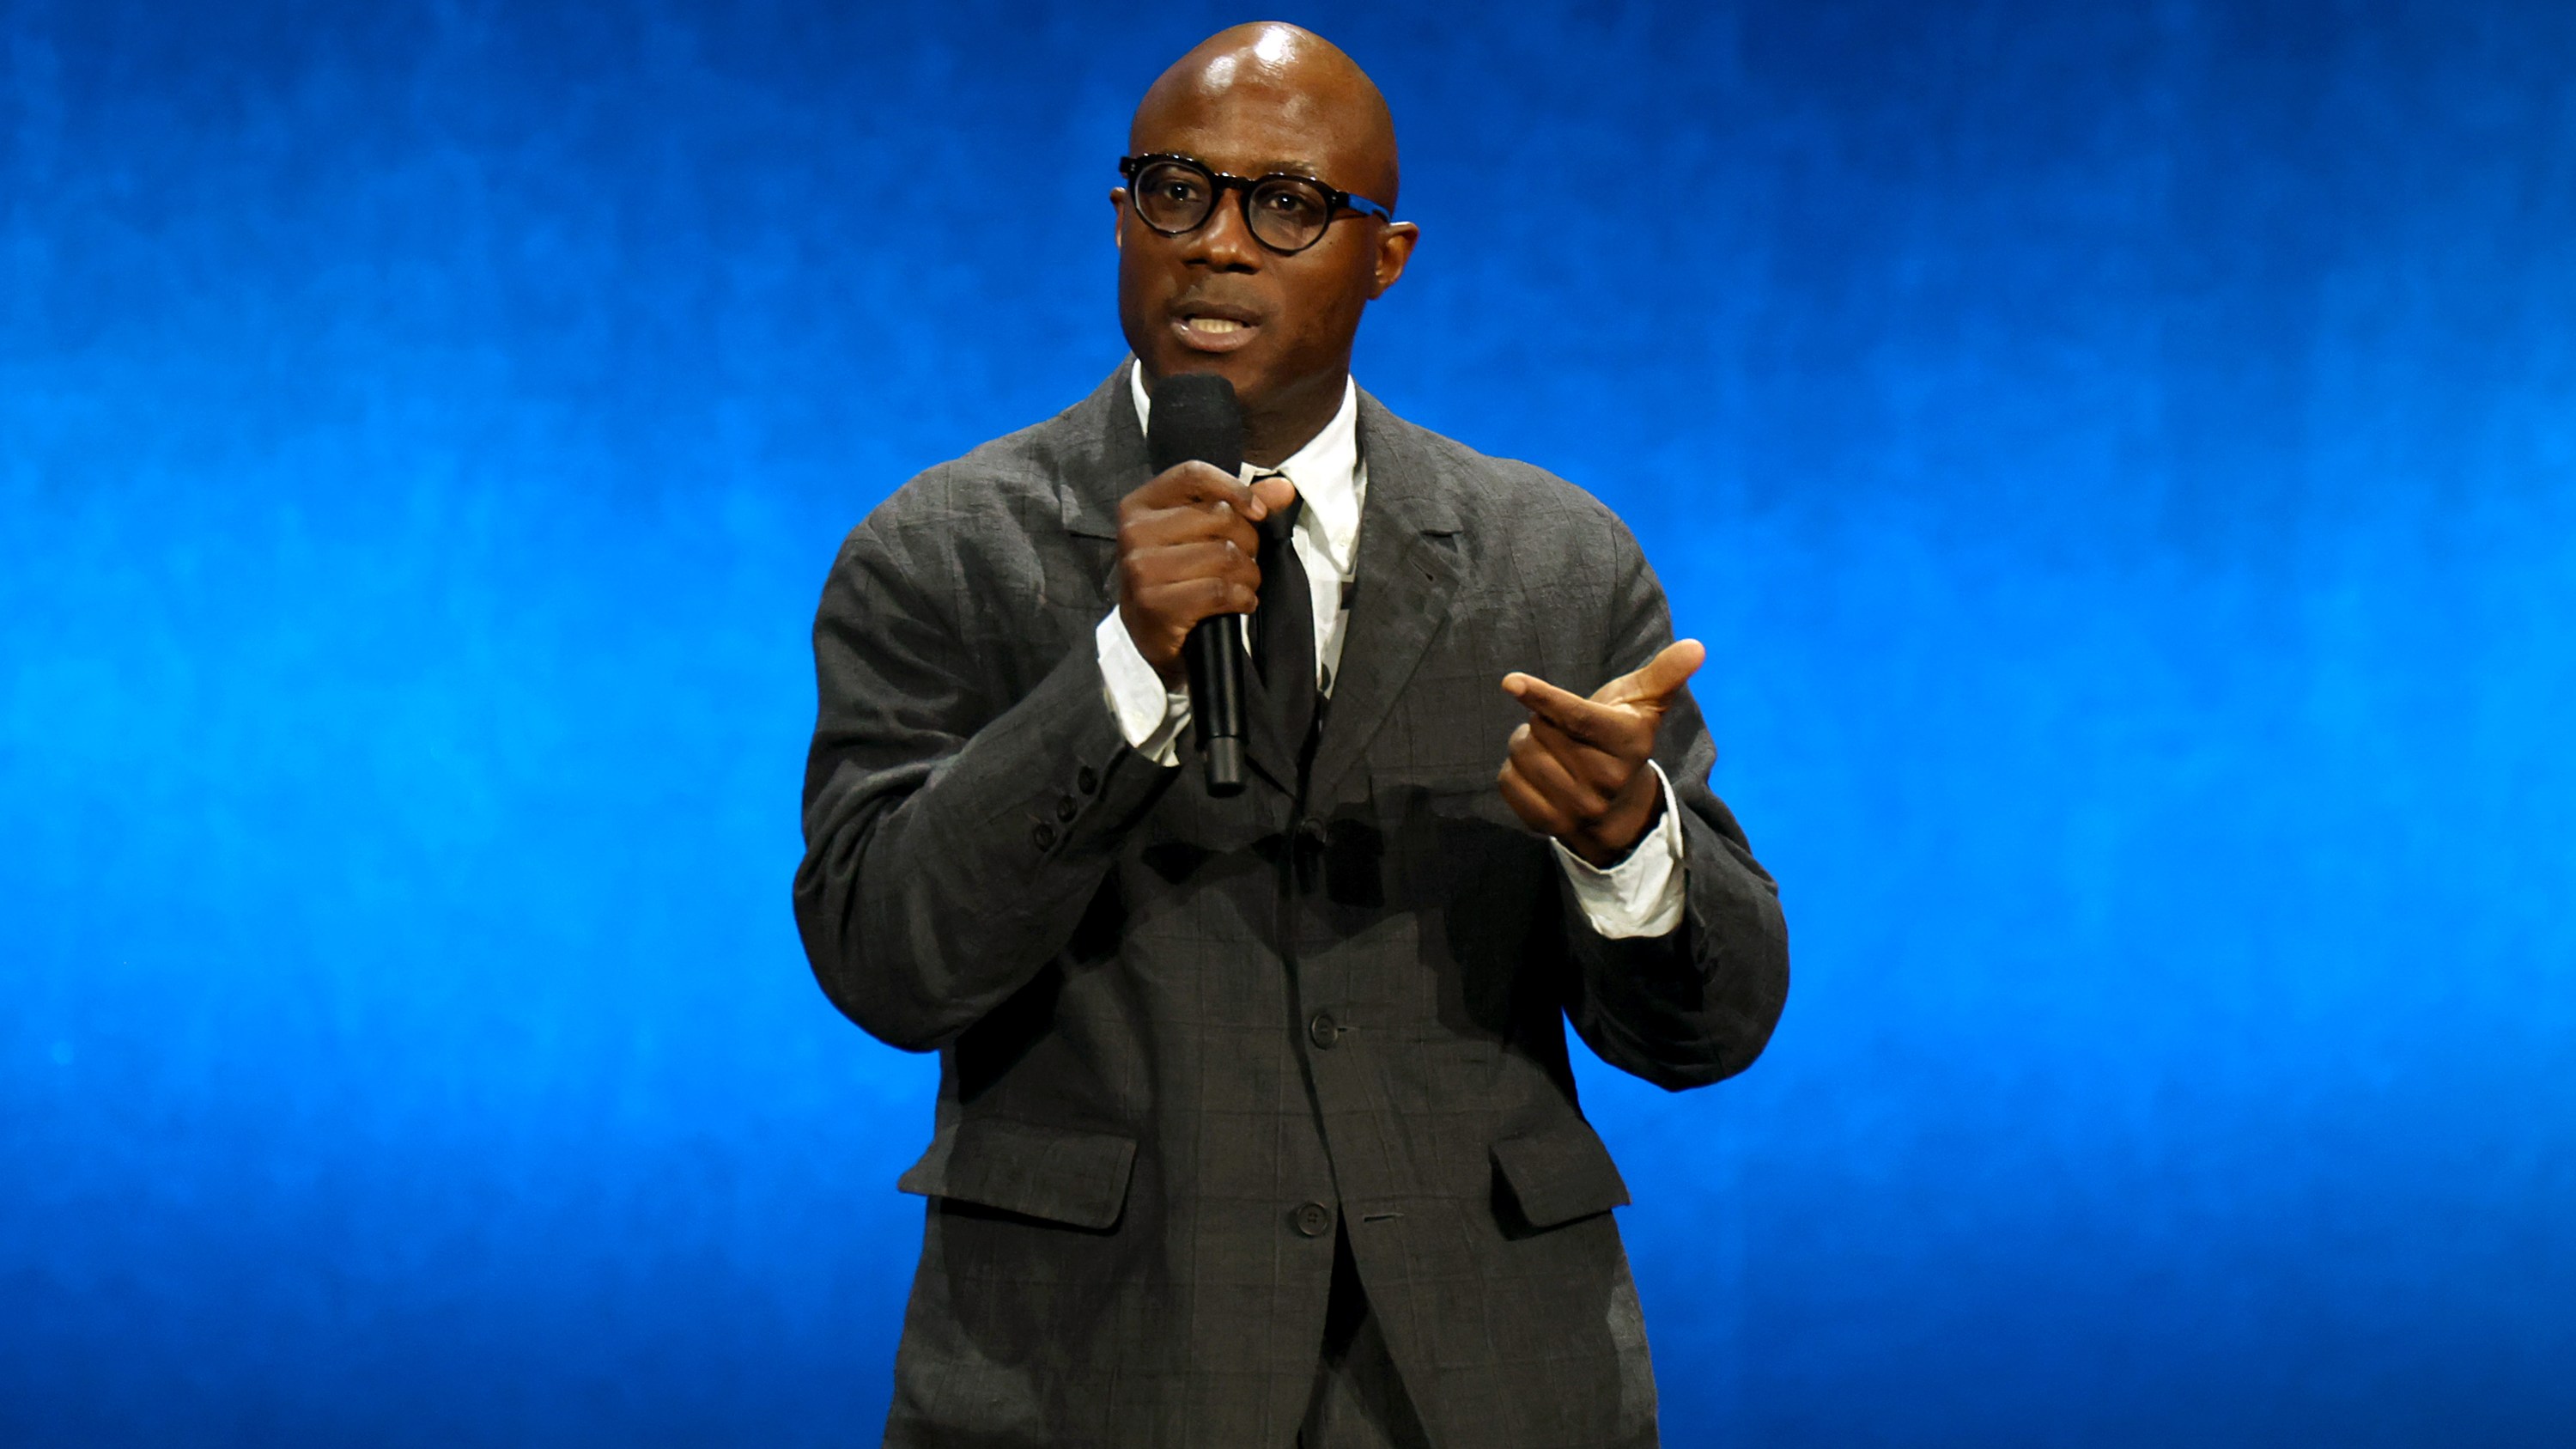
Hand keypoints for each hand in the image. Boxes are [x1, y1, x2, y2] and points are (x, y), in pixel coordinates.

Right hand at [1115, 464, 1300, 682]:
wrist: (1153, 637)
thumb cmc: (1178, 578)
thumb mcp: (1199, 535)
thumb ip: (1238, 507)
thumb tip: (1284, 488)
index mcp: (1140, 505)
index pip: (1193, 475)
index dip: (1234, 489)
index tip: (1259, 512)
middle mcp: (1134, 532)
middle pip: (1218, 515)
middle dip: (1248, 541)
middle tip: (1246, 561)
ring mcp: (1141, 569)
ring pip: (1224, 555)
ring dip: (1248, 574)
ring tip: (1243, 584)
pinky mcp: (1155, 605)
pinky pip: (1219, 590)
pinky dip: (1242, 598)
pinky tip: (1239, 603)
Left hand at [1496, 640, 1705, 866]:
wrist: (1617, 804)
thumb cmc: (1622, 735)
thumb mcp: (1645, 703)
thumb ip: (1665, 673)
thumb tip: (1695, 646)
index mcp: (1627, 743)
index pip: (1577, 717)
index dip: (1543, 697)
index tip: (1510, 681)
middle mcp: (1605, 780)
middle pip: (1540, 729)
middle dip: (1542, 719)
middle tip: (1565, 729)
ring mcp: (1577, 807)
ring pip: (1521, 754)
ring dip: (1526, 744)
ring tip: (1553, 750)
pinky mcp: (1548, 824)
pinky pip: (1507, 782)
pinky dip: (1514, 771)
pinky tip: (1539, 774)